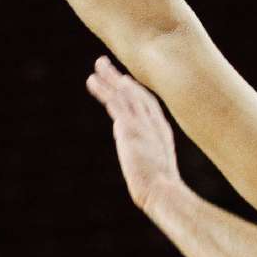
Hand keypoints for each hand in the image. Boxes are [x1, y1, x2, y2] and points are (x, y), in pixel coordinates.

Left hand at [86, 56, 182, 209]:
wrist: (162, 191)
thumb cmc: (162, 190)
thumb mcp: (159, 172)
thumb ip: (151, 165)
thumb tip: (148, 176)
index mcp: (161, 133)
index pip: (149, 105)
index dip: (136, 92)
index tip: (124, 81)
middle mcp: (153, 123)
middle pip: (137, 93)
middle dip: (121, 79)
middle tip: (106, 65)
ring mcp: (143, 124)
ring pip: (125, 94)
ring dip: (109, 79)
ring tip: (96, 67)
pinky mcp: (130, 128)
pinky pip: (116, 103)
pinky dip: (105, 91)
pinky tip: (94, 81)